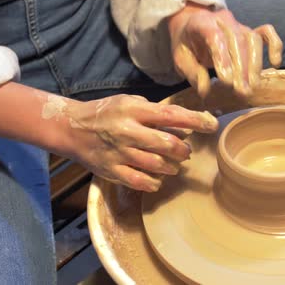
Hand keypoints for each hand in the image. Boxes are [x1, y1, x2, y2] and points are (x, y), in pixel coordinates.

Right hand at [65, 95, 218, 191]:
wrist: (71, 128)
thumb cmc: (107, 113)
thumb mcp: (130, 102)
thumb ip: (155, 112)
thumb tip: (186, 123)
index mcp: (134, 111)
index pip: (170, 115)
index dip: (195, 120)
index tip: (212, 125)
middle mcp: (127, 131)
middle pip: (166, 144)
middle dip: (183, 150)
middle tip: (186, 151)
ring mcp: (119, 153)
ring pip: (156, 165)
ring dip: (172, 166)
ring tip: (173, 164)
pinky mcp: (111, 170)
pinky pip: (140, 181)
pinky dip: (155, 182)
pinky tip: (158, 178)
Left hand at [168, 2, 282, 97]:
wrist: (192, 23)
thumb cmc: (187, 43)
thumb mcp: (180, 58)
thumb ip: (192, 73)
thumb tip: (205, 90)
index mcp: (201, 23)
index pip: (215, 37)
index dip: (223, 58)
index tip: (226, 81)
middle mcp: (224, 21)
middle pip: (237, 40)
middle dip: (241, 68)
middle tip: (241, 92)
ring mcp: (239, 25)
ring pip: (253, 40)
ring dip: (255, 65)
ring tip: (252, 87)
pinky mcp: (251, 30)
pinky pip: (267, 33)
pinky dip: (274, 46)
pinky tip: (275, 63)